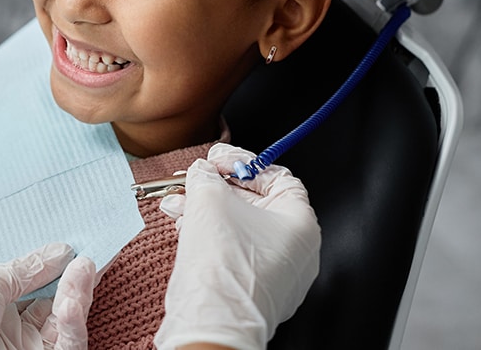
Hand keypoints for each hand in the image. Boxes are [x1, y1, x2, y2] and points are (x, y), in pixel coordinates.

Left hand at [0, 242, 97, 349]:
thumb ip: (27, 269)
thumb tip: (62, 251)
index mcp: (2, 307)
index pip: (41, 287)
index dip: (60, 269)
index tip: (78, 249)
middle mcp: (20, 328)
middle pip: (60, 303)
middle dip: (76, 280)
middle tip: (88, 258)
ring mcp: (34, 347)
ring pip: (69, 322)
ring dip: (79, 295)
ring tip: (83, 270)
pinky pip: (69, 343)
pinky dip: (74, 323)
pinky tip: (71, 303)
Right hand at [154, 143, 319, 349]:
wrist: (212, 320)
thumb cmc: (222, 266)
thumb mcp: (209, 199)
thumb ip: (206, 176)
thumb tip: (202, 172)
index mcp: (301, 223)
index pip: (278, 177)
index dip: (243, 163)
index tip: (217, 160)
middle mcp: (297, 250)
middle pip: (256, 203)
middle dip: (217, 189)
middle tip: (193, 181)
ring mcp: (278, 274)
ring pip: (241, 230)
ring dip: (207, 213)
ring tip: (179, 206)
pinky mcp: (255, 291)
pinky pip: (235, 254)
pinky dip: (211, 238)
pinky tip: (185, 230)